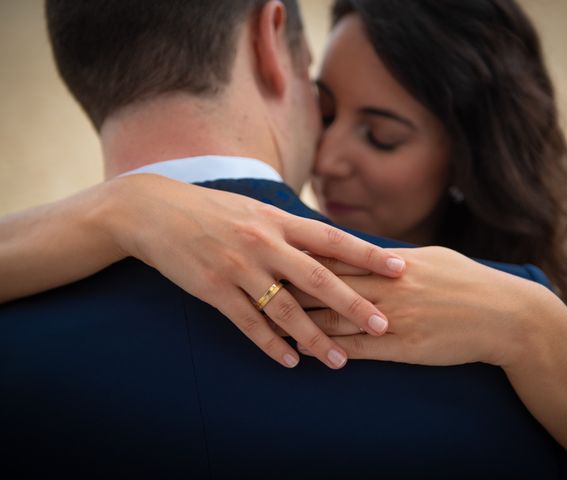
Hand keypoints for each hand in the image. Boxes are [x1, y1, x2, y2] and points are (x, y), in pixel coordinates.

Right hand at [98, 174, 405, 368]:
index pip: (332, 239)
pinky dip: (270, 345)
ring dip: (314, 337)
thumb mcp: (255, 208)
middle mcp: (263, 242)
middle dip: (354, 304)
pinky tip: (290, 362)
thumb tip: (328, 243)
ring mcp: (238, 266)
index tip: (400, 268)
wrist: (155, 211)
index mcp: (278, 220)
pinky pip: (247, 323)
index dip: (368, 254)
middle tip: (385, 326)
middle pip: (318, 278)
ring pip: (285, 309)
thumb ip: (289, 228)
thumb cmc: (212, 210)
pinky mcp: (213, 288)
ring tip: (340, 361)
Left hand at [294, 246, 546, 368]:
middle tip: (259, 281)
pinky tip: (307, 350)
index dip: (304, 256)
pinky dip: (328, 349)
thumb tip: (370, 252)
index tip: (276, 253)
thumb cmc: (468, 282)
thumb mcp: (432, 258)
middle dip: (290, 284)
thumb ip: (396, 257)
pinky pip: (357, 349)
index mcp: (394, 262)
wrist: (503, 316)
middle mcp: (389, 287)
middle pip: (328, 285)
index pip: (339, 257)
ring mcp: (394, 318)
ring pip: (335, 318)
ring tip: (270, 319)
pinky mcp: (402, 347)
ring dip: (300, 320)